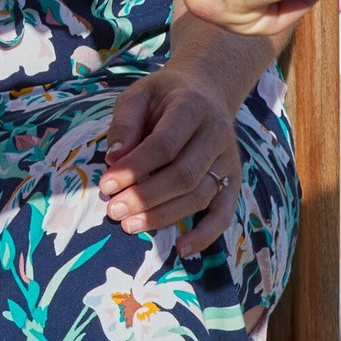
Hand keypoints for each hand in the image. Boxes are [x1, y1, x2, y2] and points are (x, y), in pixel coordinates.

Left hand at [98, 62, 241, 257]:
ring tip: (128, 225)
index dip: (134, 168)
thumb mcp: (139, 94)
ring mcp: (228, 160)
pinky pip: (224, 213)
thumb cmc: (164, 96)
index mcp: (192, 107)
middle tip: (113, 210)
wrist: (206, 91)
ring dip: (163, 216)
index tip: (106, 184)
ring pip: (199, 196)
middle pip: (183, 175)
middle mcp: (216, 135)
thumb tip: (113, 159)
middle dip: (145, 197)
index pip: (164, 144)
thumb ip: (125, 123)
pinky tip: (182, 249)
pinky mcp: (233, 181)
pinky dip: (206, 235)